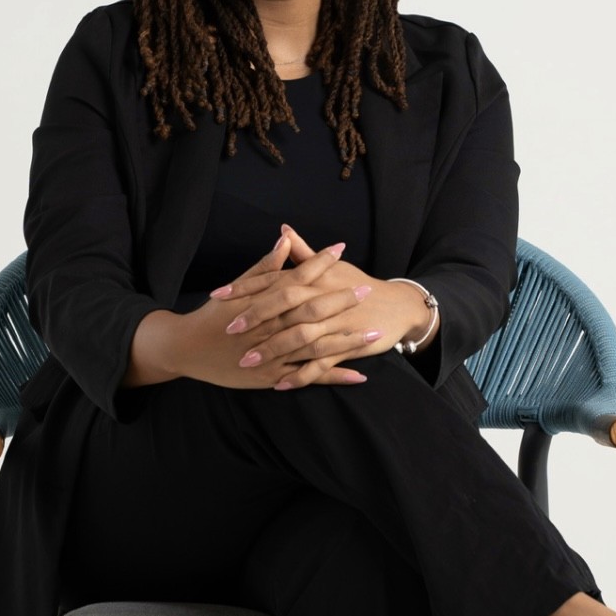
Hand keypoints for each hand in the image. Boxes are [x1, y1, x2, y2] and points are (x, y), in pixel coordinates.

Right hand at [129, 234, 369, 389]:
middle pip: (310, 311)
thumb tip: (285, 240)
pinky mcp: (273, 377)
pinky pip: (308, 377)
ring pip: (316, 347)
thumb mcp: (235, 289)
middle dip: (340, 301)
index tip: (341, 249)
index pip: (295, 278)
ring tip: (375, 334)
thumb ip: (263, 268)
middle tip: (366, 289)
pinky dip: (333, 376)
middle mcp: (269, 328)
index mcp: (262, 302)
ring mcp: (272, 354)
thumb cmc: (212, 316)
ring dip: (347, 341)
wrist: (185, 348)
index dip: (318, 263)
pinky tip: (358, 375)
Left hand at [210, 224, 433, 388]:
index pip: (274, 280)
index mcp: (314, 280)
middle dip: (256, 318)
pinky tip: (279, 384)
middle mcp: (322, 300)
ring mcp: (335, 324)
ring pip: (299, 337)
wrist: (396, 305)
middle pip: (284, 307)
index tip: (219, 295)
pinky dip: (300, 375)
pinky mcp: (347, 346)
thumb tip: (283, 231)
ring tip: (246, 361)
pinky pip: (320, 364)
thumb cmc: (357, 284)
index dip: (246, 288)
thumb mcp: (330, 269)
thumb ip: (303, 253)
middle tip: (229, 329)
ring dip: (272, 350)